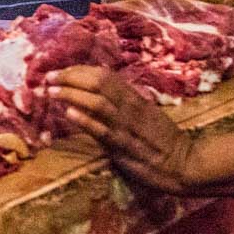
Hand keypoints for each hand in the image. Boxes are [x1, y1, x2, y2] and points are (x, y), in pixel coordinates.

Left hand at [47, 66, 202, 194]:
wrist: (184, 163)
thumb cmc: (162, 139)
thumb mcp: (144, 113)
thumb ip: (123, 102)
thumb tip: (96, 92)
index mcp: (134, 97)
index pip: (103, 75)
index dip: (79, 70)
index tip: (59, 70)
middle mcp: (129, 107)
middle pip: (98, 82)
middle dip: (70, 77)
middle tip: (48, 78)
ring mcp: (126, 126)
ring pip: (97, 102)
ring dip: (71, 94)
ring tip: (51, 91)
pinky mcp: (124, 147)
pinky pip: (102, 131)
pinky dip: (84, 120)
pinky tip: (69, 113)